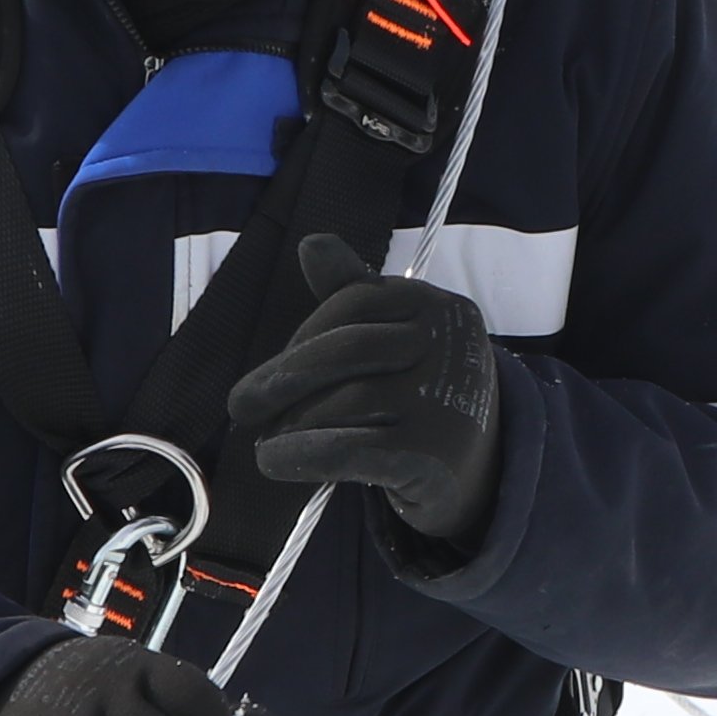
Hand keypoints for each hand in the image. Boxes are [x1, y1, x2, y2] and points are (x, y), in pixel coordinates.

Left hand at [227, 230, 506, 549]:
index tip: (272, 367)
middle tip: (241, 405)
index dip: (303, 334)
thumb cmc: (420, 394)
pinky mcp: (431, 454)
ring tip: (268, 438)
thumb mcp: (395, 336)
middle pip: (346, 350)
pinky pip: (349, 449)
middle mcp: (449, 347)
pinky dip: (301, 454)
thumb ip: (353, 293)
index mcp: (439, 306)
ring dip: (292, 423)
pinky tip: (273, 460)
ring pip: (345, 401)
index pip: (354, 302)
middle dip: (283, 378)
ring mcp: (445, 401)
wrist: (475, 471)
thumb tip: (311, 244)